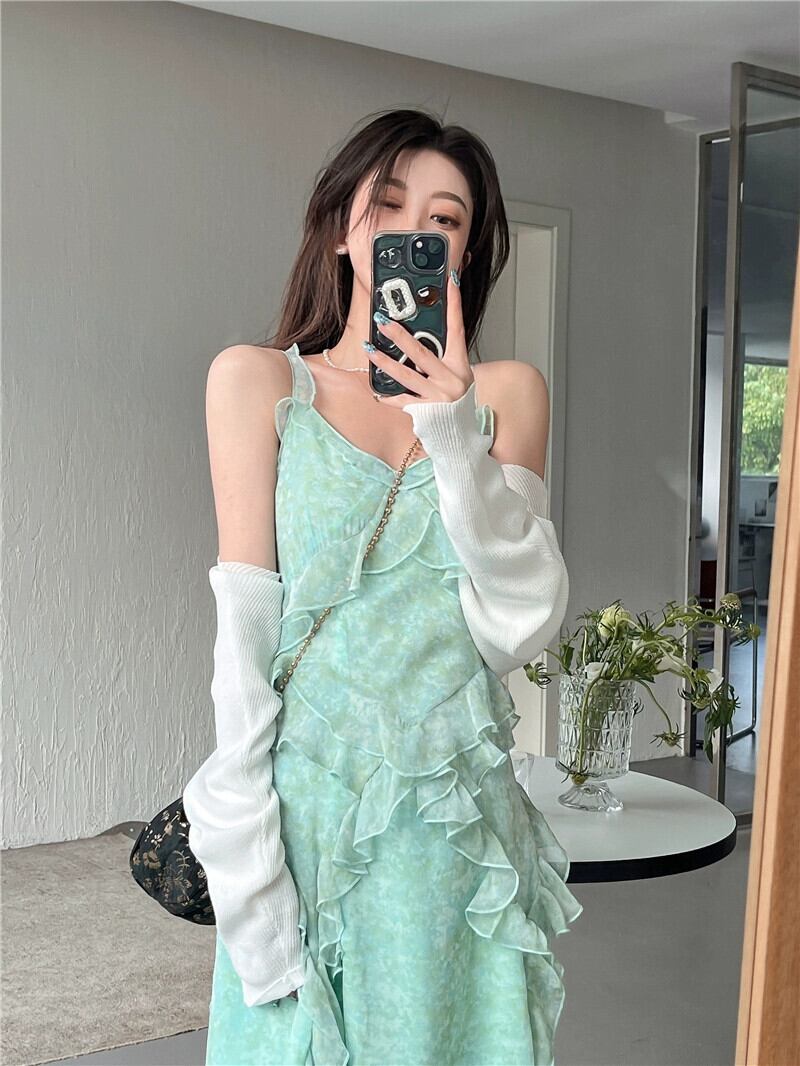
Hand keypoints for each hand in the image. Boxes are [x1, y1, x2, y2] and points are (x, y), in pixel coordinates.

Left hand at [365, 269, 472, 408]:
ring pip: (406, 375)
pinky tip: (377, 391)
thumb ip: (442, 357)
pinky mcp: (425, 412)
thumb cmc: (457, 401)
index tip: (450, 281)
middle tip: (382, 321)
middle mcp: (450, 379)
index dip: (454, 304)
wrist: (460, 434)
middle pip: (421, 352)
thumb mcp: (457, 375)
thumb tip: (419, 334)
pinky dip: (389, 396)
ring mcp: (437, 396)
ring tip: (368, 349)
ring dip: (384, 362)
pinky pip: (402, 400)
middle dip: (399, 336)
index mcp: (460, 365)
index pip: (457, 328)